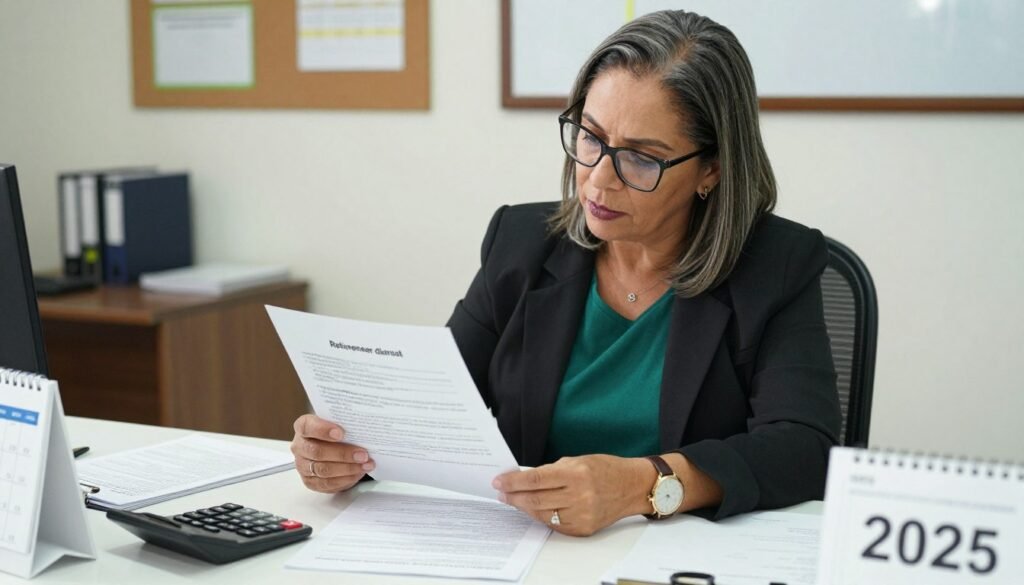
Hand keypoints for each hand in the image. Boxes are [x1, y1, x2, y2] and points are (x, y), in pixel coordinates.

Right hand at [290, 414, 375, 492]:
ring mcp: (303, 465)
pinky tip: (357, 473)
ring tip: (365, 465)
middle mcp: (300, 446)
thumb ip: (345, 423)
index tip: (341, 433)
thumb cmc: (336, 432)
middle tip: (362, 454)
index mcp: (303, 426)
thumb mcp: (339, 423)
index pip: (307, 427)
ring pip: (323, 469)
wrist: (332, 446)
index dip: (323, 430)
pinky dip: (345, 479)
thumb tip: (363, 428)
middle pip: (317, 452)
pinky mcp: (310, 481)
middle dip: (342, 454)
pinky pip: (327, 483)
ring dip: (347, 468)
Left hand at [492, 454, 651, 535]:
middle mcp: (580, 495)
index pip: (536, 479)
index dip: (514, 482)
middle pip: (536, 500)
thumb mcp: (577, 461)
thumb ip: (550, 471)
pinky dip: (542, 517)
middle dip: (514, 497)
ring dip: (524, 508)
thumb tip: (524, 478)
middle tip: (502, 493)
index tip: (499, 482)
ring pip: (543, 515)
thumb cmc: (604, 469)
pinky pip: (556, 525)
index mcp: (576, 474)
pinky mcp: (584, 528)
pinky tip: (534, 510)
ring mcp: (582, 515)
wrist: (632, 486)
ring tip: (515, 501)